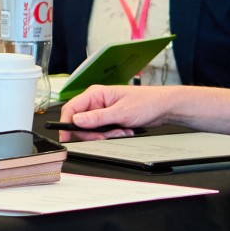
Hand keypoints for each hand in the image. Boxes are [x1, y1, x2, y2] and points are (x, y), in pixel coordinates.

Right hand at [57, 83, 172, 134]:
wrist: (164, 107)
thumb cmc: (147, 102)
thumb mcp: (121, 112)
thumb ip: (97, 118)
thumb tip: (76, 120)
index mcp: (95, 94)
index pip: (71, 108)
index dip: (66, 123)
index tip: (66, 136)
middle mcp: (97, 102)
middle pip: (81, 123)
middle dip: (94, 133)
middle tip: (107, 135)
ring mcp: (103, 112)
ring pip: (92, 130)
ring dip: (106, 135)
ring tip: (121, 130)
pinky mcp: (110, 120)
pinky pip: (102, 132)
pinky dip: (112, 135)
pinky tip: (124, 130)